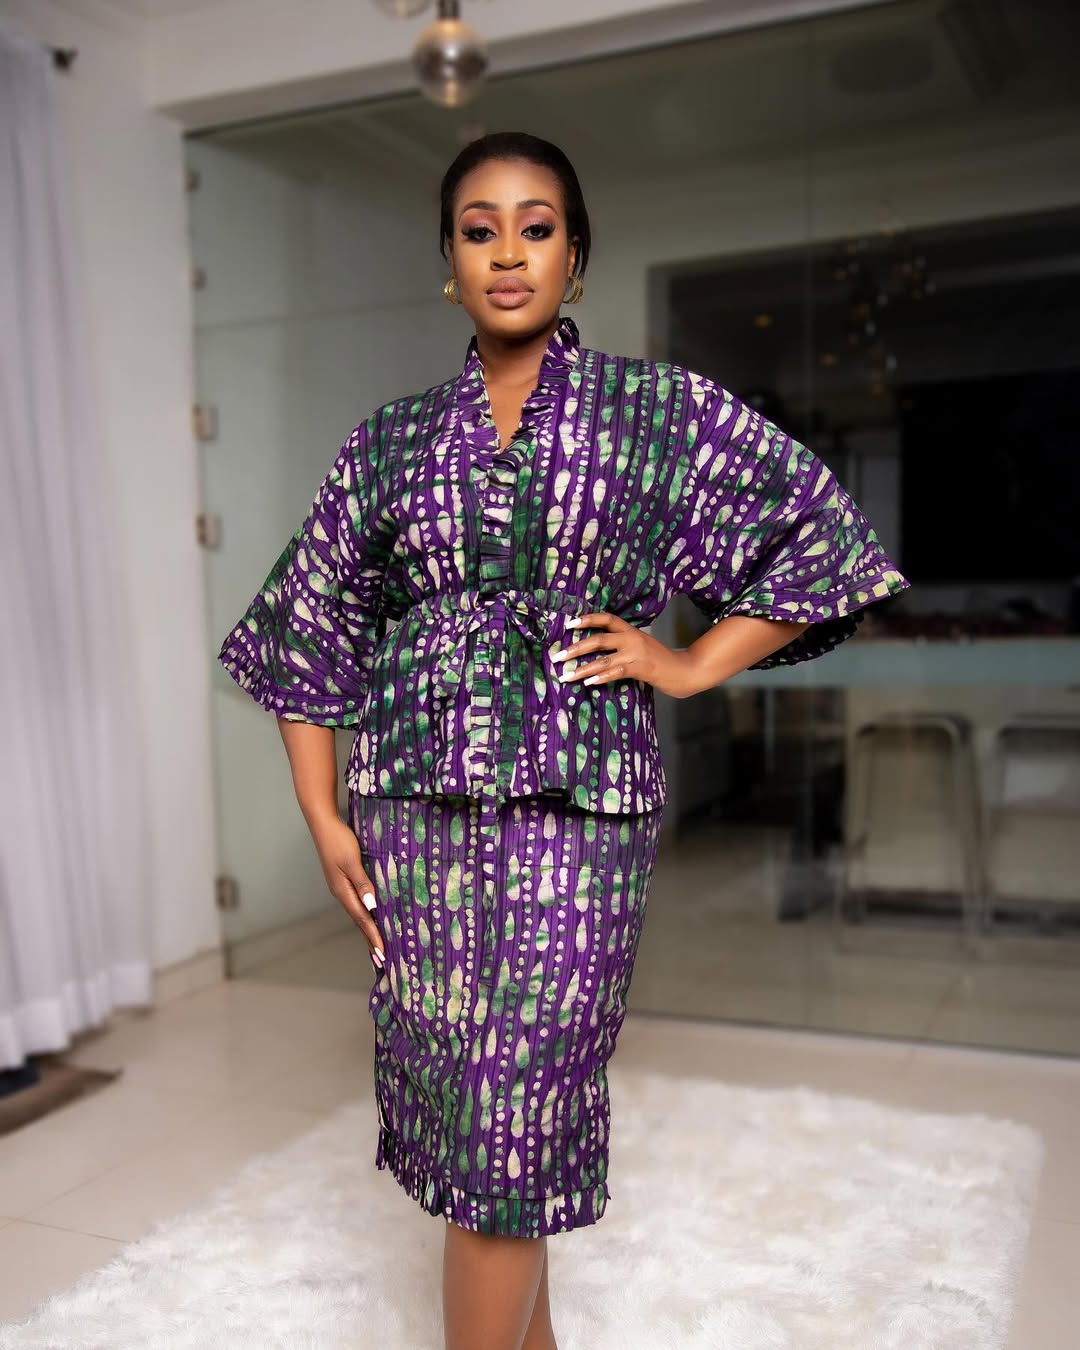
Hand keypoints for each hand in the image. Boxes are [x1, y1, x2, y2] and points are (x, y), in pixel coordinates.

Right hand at [309, 814, 385, 967]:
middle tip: (381, 959)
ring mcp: (341, 887)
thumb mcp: (352, 861)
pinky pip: (356, 902)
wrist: (323, 824)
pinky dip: (364, 914)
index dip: (372, 936)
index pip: (362, 919)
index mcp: (343, 891)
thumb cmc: (339, 840)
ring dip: (367, 929)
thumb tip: (371, 906)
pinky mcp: (343, 879)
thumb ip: (362, 882)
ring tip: (376, 944)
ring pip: (357, 913)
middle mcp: (341, 893)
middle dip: (370, 939)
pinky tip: (370, 915)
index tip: (382, 953)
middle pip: (358, 921)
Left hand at [550, 612, 701, 698]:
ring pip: (603, 659)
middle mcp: (632, 638)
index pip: (606, 618)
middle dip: (575, 648)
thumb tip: (598, 653)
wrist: (685, 670)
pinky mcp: (640, 668)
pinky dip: (601, 678)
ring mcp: (636, 653)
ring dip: (582, 669)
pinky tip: (588, 683)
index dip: (587, 619)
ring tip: (566, 676)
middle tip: (557, 656)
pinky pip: (616, 672)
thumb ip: (622, 646)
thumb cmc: (660, 661)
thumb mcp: (641, 646)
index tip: (569, 624)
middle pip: (598, 639)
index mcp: (631, 630)